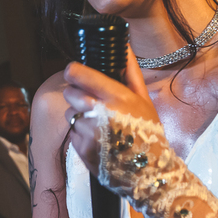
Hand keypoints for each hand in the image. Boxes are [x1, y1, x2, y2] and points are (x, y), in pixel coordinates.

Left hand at [62, 60, 159, 176]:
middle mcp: (101, 113)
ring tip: (98, 124)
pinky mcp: (82, 149)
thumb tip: (124, 46)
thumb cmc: (147, 132)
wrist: (148, 171)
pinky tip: (97, 138)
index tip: (73, 72)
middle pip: (70, 93)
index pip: (80, 75)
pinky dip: (80, 134)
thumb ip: (130, 71)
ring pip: (69, 113)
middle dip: (77, 95)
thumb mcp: (144, 99)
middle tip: (91, 102)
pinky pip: (72, 132)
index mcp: (117, 97)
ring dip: (79, 116)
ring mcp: (89, 132)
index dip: (73, 71)